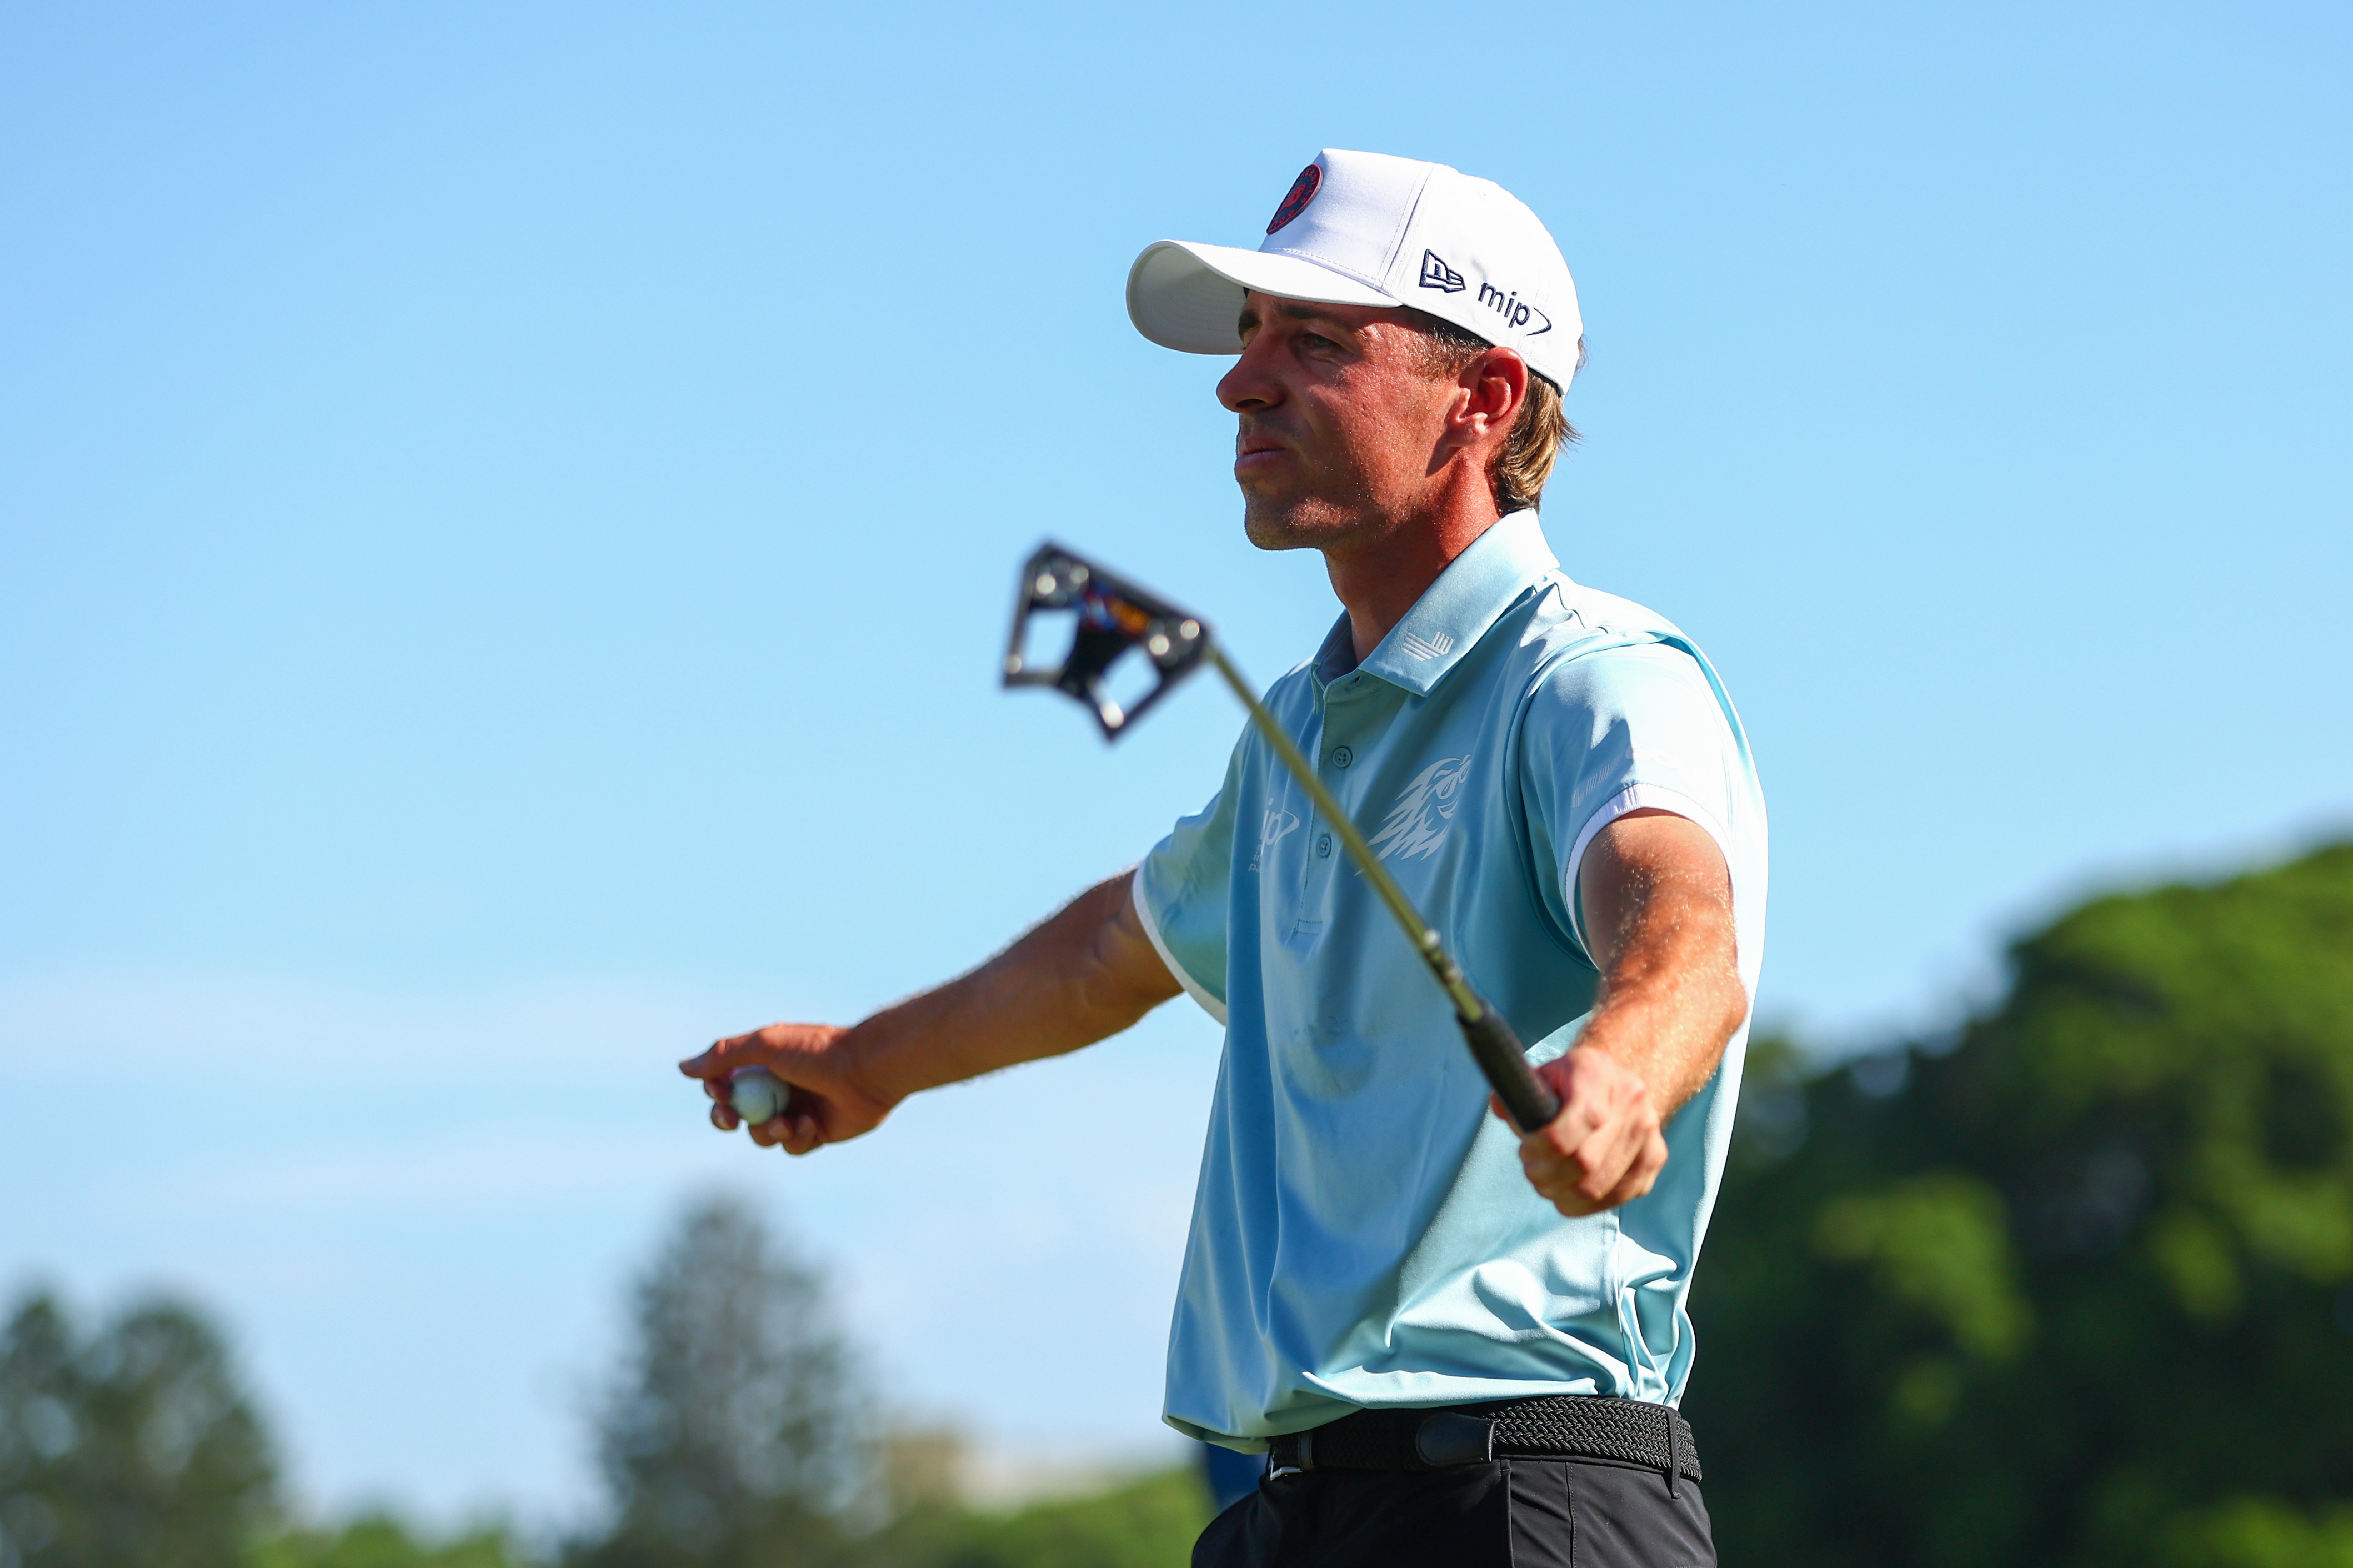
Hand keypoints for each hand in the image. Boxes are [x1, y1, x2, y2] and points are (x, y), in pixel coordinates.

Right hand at [679, 1023, 892, 1155]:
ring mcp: (796, 1109)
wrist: (869, 1071)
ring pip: (761, 1134)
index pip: (725, 1081)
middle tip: (730, 1119)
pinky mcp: (816, 1131)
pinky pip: (791, 1146)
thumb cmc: (818, 1052)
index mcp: (765, 1062)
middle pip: (737, 1111)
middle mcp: (778, 1086)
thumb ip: (725, 1055)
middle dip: (726, 1117)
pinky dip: (797, 1138)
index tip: (718, 1093)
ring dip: (766, 1132)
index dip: (716, 1091)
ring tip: (785, 1122)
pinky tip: (812, 1124)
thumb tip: (684, 1067)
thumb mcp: (767, 1045)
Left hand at [1499, 1046, 1666, 1215]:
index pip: (1571, 1127)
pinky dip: (1585, 1205)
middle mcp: (1630, 1101)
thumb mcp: (1544, 1074)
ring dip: (1563, 1195)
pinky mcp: (1655, 1159)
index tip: (1525, 1150)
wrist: (1617, 1079)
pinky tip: (1568, 1193)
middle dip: (1546, 1176)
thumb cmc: (1571, 1081)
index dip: (1541, 1149)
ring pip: (1598, 1188)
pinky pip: (1616, 1198)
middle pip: (1583, 1163)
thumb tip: (1500, 1104)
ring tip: (1547, 1183)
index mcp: (1597, 1073)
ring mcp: (1648, 1132)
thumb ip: (1519, 1092)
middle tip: (1532, 1171)